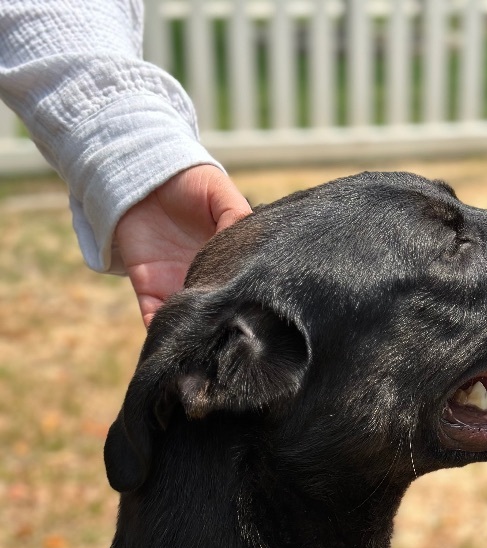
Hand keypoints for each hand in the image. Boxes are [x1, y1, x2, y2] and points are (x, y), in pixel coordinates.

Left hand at [115, 165, 251, 325]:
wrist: (142, 175)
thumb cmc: (188, 182)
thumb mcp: (221, 193)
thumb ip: (236, 217)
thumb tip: (245, 254)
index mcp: (226, 259)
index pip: (240, 287)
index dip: (246, 301)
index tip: (254, 312)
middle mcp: (204, 277)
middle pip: (216, 311)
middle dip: (223, 326)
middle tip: (234, 337)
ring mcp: (176, 286)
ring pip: (189, 321)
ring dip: (194, 333)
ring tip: (206, 343)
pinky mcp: (149, 289)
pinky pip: (155, 318)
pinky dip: (161, 331)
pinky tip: (173, 338)